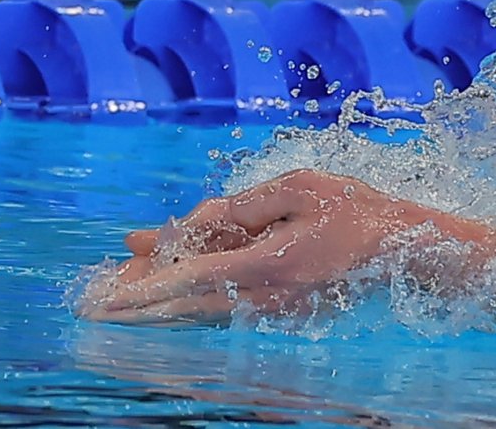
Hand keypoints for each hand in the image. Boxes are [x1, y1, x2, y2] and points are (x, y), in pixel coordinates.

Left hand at [76, 169, 493, 325]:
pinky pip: (223, 304)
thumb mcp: (299, 187)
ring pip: (201, 308)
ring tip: (119, 295)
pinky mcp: (280, 308)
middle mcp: (265, 295)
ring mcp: (273, 307)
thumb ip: (244, 204)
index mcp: (269, 263)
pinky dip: (190, 296)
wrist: (399, 245)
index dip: (146, 285)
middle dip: (140, 301)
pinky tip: (169, 286)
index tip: (108, 296)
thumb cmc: (353, 209)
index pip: (192, 277)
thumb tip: (200, 222)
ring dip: (159, 301)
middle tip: (96, 304)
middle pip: (187, 303)